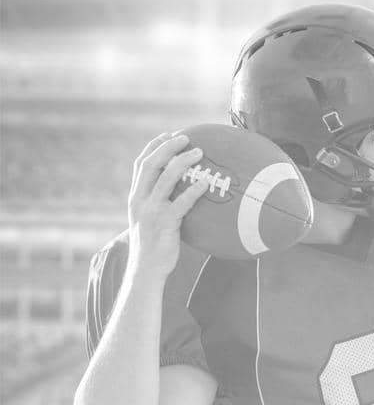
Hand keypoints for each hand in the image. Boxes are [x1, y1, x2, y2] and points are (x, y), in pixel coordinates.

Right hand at [126, 132, 208, 275]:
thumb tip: (183, 192)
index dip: (154, 146)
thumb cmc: (155, 245)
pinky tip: (207, 183)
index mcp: (135, 196)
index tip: (168, 135)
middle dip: (167, 147)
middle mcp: (140, 200)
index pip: (141, 164)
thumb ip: (160, 204)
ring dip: (182, 162)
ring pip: (165, 178)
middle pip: (151, 164)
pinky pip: (181, 203)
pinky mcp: (164, 223)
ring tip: (200, 152)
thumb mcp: (151, 220)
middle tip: (186, 137)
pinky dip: (194, 191)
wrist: (146, 269)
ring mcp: (151, 210)